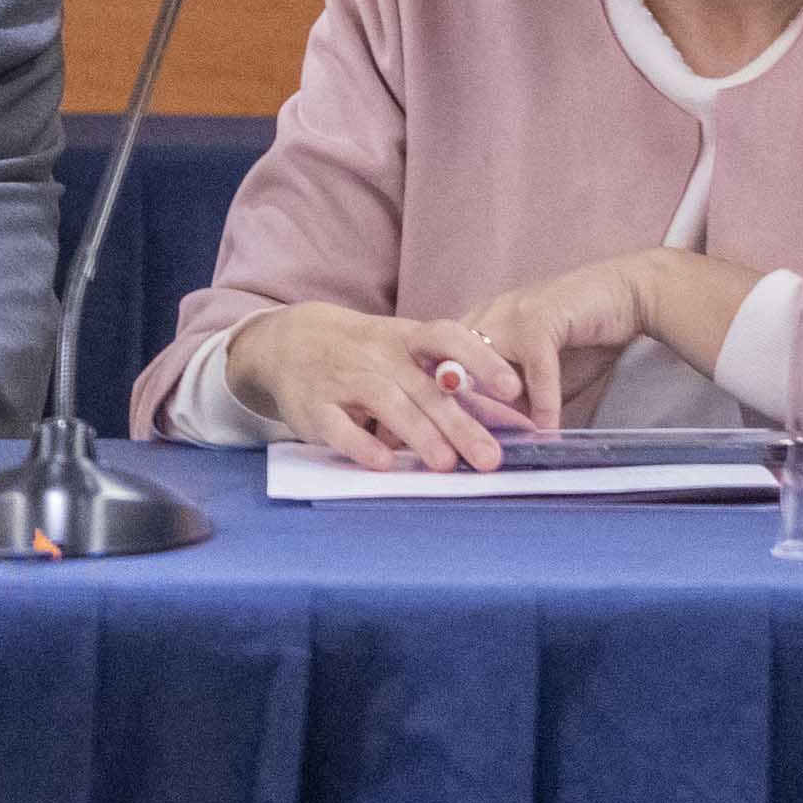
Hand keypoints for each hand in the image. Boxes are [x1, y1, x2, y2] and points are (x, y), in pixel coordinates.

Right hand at [225, 302, 532, 471]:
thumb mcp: (403, 352)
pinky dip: (360, 444)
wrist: (288, 340)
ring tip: (446, 465)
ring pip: (384, 401)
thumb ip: (451, 382)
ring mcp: (342, 378)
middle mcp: (375, 355)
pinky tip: (384, 463)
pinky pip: (338, 425)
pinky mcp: (314, 406)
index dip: (481, 359)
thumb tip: (514, 419)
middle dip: (459, 423)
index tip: (512, 388)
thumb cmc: (365, 353)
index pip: (446, 337)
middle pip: (422, 387)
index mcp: (403, 338)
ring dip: (417, 433)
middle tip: (489, 458)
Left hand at [459, 252, 718, 433]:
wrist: (626, 298)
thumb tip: (493, 445)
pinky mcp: (540, 316)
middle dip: (451, 412)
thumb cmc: (581, 342)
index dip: (436, 407)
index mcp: (474, 329)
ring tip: (496, 447)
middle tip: (458, 452)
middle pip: (450, 369)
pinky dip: (543, 401)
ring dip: (491, 410)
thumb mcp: (537, 382)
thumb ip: (515, 406)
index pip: (438, 371)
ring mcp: (508, 313)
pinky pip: (535, 366)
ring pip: (484, 367)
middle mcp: (483, 318)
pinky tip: (550, 427)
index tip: (435, 443)